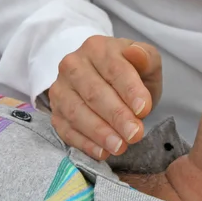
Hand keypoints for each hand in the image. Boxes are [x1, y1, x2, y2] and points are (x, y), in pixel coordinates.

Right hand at [49, 36, 161, 159]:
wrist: (106, 79)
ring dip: (100, 132)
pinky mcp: (55, 110)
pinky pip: (65, 129)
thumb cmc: (131, 72)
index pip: (115, 69)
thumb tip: (136, 53)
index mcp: (98, 48)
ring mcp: (60, 88)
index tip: (144, 110)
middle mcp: (73, 65)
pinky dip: (84, 143)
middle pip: (94, 93)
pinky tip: (102, 152)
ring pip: (76, 112)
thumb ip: (146, 58)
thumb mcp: (146, 62)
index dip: (130, 90)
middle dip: (117, 116)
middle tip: (135, 134)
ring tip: (120, 147)